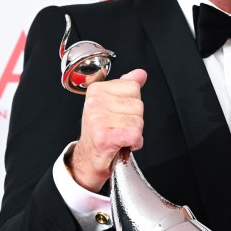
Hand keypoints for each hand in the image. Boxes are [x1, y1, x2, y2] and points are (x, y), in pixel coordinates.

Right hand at [69, 69, 146, 191]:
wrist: (89, 157)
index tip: (118, 112)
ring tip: (119, 135)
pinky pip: (135, 135)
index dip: (132, 103)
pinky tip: (123, 143)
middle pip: (138, 105)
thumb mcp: (112, 103)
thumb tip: (140, 73)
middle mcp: (95, 102)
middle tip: (118, 126)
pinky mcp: (104, 136)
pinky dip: (135, 143)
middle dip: (134, 119)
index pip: (133, 87)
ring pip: (138, 121)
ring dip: (134, 132)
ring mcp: (98, 119)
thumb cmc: (101, 130)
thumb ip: (126, 86)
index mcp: (97, 90)